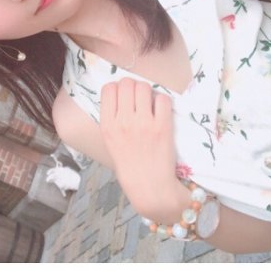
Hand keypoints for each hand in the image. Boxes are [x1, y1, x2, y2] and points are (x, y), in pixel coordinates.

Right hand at [99, 78, 178, 216]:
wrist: (149, 187)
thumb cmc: (129, 165)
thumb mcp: (109, 142)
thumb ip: (112, 119)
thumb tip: (120, 95)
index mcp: (107, 125)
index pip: (108, 88)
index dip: (117, 88)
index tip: (123, 96)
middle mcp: (123, 121)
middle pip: (126, 83)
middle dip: (133, 87)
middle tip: (138, 98)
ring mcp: (143, 123)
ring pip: (144, 87)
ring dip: (147, 91)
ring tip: (150, 103)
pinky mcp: (162, 126)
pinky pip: (162, 99)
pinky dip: (162, 101)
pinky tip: (160, 111)